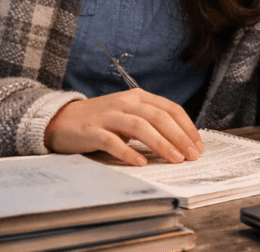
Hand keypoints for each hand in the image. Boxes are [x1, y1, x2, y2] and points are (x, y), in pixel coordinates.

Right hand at [44, 90, 203, 165]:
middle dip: (179, 137)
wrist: (61, 120)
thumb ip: (151, 122)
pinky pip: (113, 141)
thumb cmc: (102, 120)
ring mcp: (108, 115)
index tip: (198, 145)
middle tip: (191, 155)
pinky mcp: (92, 130)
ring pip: (140, 127)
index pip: (171, 109)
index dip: (187, 127)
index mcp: (139, 97)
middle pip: (159, 117)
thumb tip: (180, 141)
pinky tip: (141, 162)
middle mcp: (125, 102)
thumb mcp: (129, 115)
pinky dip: (129, 152)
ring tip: (175, 159)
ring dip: (161, 144)